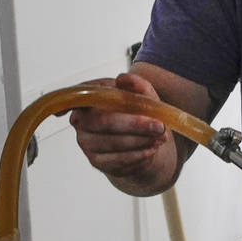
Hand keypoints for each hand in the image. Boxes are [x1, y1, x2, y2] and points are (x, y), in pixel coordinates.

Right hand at [71, 71, 177, 191]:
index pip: (98, 101)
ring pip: (113, 144)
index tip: (148, 112)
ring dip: (140, 142)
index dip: (122, 107)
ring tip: (160, 138)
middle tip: (160, 127)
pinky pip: (117, 161)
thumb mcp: (140, 94)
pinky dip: (138, 156)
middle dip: (136, 126)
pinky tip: (151, 150)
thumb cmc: (134, 111)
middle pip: (105, 123)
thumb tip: (123, 79)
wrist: (137, 136)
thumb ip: (135, 84)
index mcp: (88, 98)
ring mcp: (86, 143)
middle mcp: (81, 121)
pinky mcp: (96, 161)